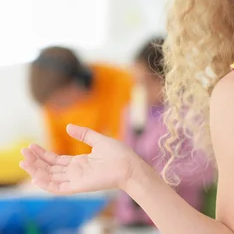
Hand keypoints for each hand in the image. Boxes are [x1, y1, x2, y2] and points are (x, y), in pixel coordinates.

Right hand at [20, 124, 139, 194]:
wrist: (130, 166)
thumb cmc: (119, 154)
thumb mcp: (99, 140)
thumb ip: (83, 134)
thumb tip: (68, 126)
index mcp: (79, 162)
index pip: (56, 160)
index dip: (43, 154)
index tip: (31, 146)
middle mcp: (75, 172)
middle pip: (50, 168)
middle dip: (36, 161)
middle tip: (23, 152)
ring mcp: (76, 180)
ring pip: (50, 177)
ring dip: (36, 170)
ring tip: (24, 161)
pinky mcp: (78, 186)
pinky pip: (58, 188)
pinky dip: (46, 184)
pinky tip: (36, 176)